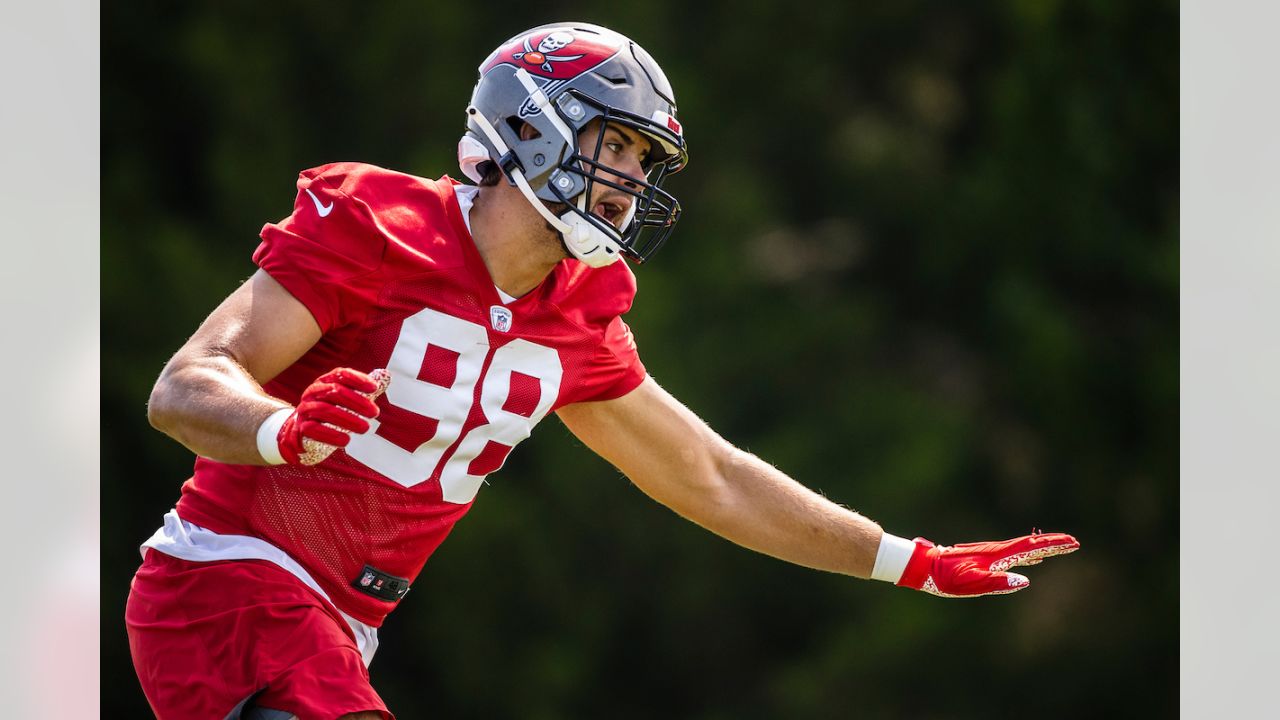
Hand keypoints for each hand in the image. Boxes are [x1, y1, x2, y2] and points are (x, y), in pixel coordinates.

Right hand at [277, 368, 390, 465]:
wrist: (302, 430)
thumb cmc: (331, 411)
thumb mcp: (347, 398)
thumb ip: (365, 388)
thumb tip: (386, 374)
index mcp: (325, 381)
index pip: (340, 374)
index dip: (357, 379)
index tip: (374, 389)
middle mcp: (313, 392)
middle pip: (334, 391)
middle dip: (357, 402)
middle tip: (375, 413)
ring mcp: (305, 409)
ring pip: (324, 410)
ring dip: (347, 419)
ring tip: (365, 428)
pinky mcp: (301, 428)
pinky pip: (313, 429)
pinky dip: (330, 435)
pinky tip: (346, 440)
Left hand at [897, 531, 1079, 596]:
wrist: (925, 567)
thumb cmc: (946, 577)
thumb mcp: (972, 583)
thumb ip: (998, 582)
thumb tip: (1025, 581)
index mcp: (998, 555)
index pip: (1031, 547)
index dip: (1053, 545)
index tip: (1072, 542)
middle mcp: (997, 551)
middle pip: (1031, 545)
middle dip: (1053, 544)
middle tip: (1074, 543)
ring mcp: (991, 554)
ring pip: (1023, 549)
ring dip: (1043, 549)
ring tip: (1059, 549)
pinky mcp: (986, 559)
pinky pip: (1015, 555)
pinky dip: (1029, 555)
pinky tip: (1032, 560)